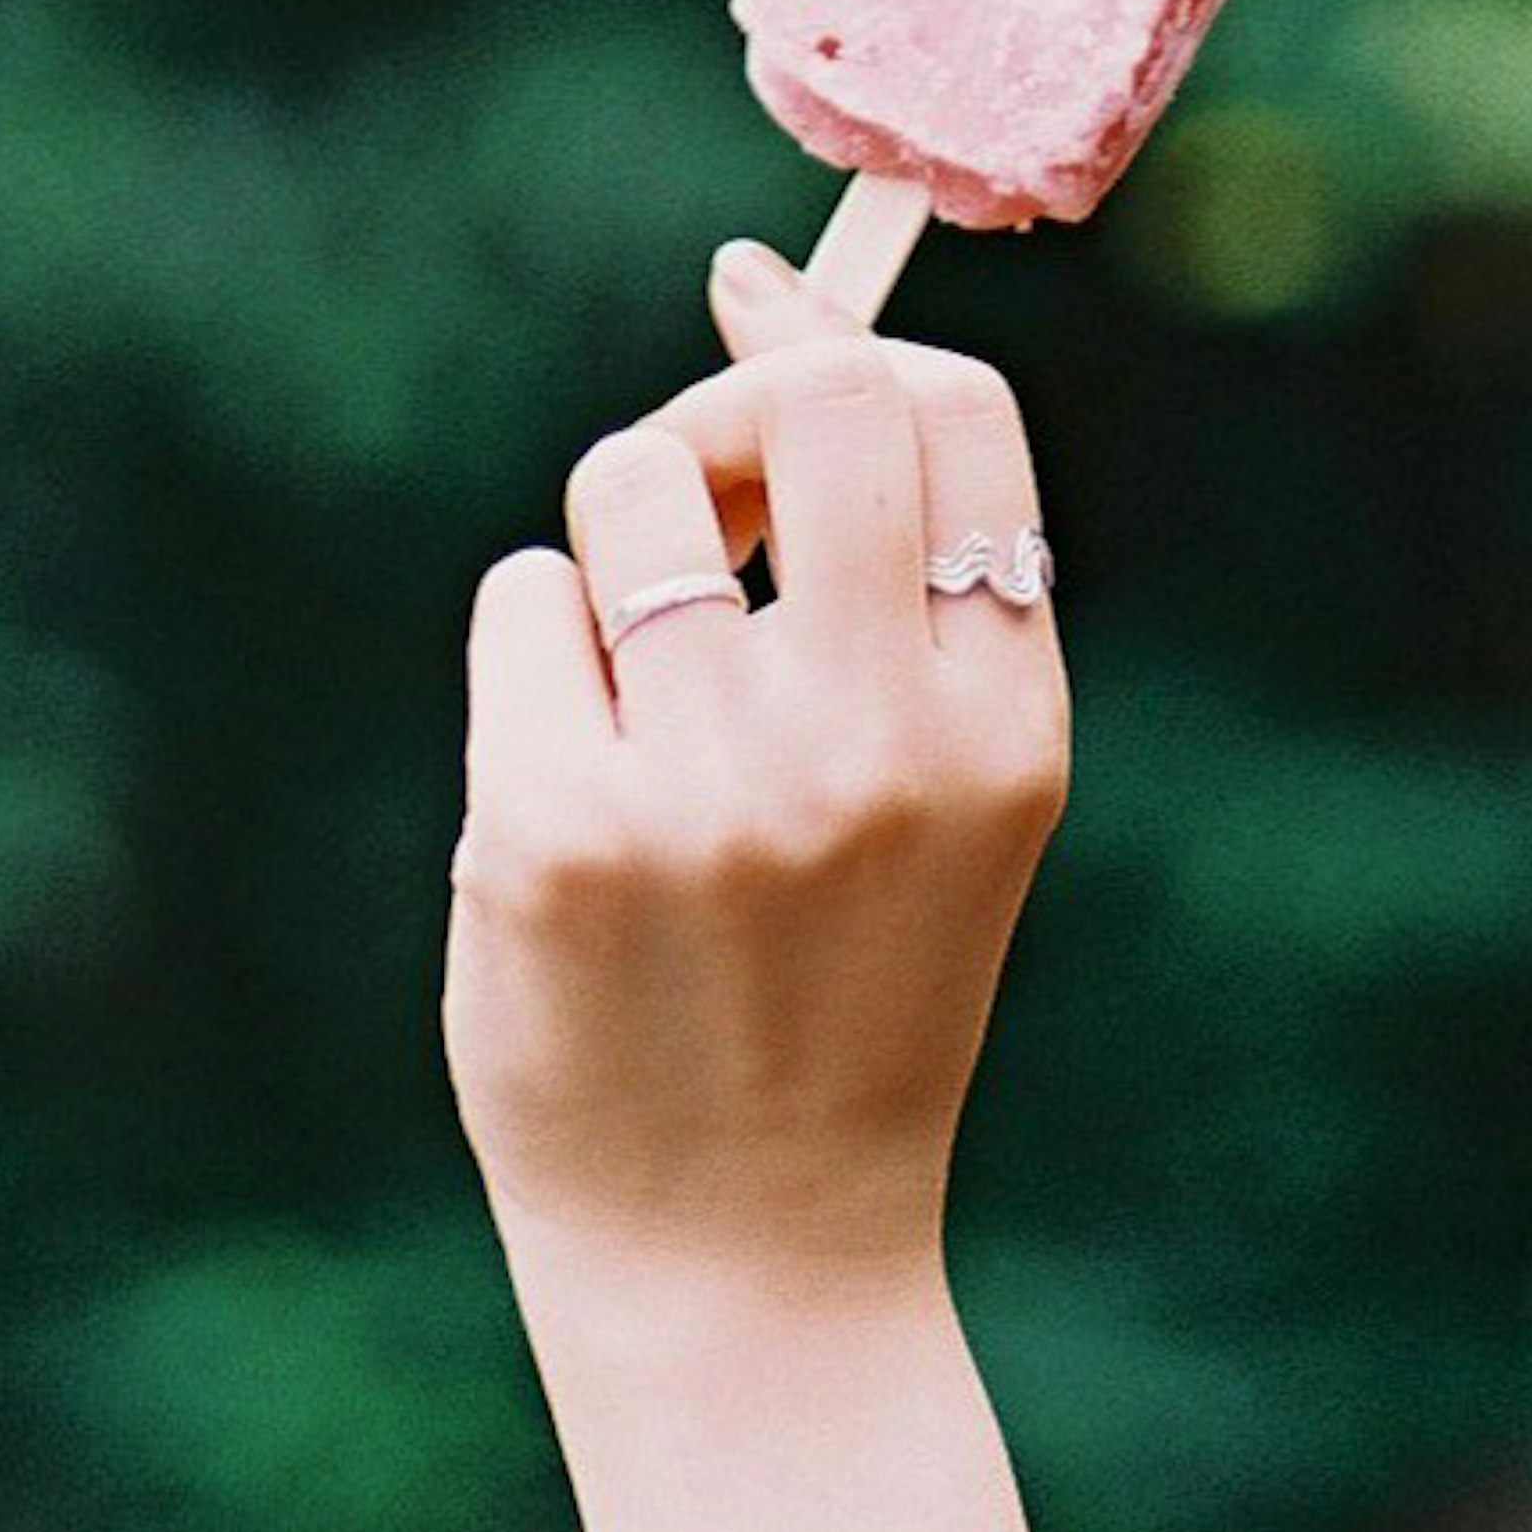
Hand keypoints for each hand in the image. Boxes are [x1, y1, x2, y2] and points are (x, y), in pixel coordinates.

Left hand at [443, 233, 1070, 1334]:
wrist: (747, 1262)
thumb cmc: (834, 982)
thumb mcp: (938, 777)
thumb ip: (883, 557)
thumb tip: (760, 269)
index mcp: (1005, 729)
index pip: (953, 413)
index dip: (852, 354)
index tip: (782, 381)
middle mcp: (874, 744)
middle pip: (808, 399)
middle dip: (731, 408)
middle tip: (699, 513)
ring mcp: (708, 789)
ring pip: (631, 479)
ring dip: (617, 542)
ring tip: (633, 684)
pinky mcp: (549, 830)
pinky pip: (527, 599)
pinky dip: (535, 658)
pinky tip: (568, 784)